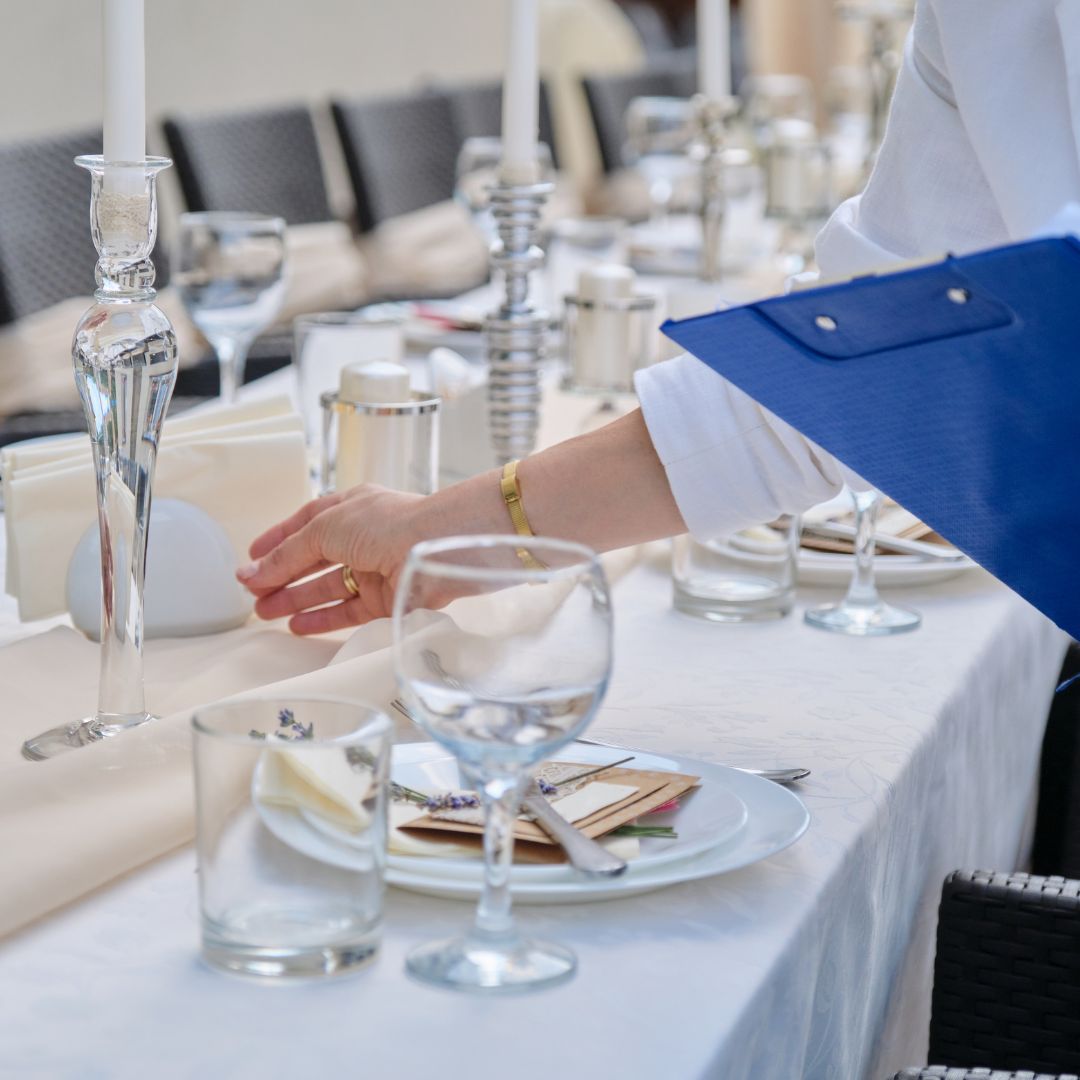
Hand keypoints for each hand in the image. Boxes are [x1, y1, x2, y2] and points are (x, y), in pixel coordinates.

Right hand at [236, 485, 424, 634]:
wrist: (433, 547)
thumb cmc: (384, 524)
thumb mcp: (325, 529)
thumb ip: (287, 554)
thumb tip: (252, 572)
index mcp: (351, 508)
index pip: (307, 522)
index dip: (278, 539)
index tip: (252, 557)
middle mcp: (363, 537)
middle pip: (314, 559)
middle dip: (281, 575)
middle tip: (252, 593)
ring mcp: (375, 568)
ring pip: (327, 587)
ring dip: (295, 599)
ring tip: (264, 612)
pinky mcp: (386, 598)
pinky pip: (348, 611)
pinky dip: (322, 619)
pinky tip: (296, 626)